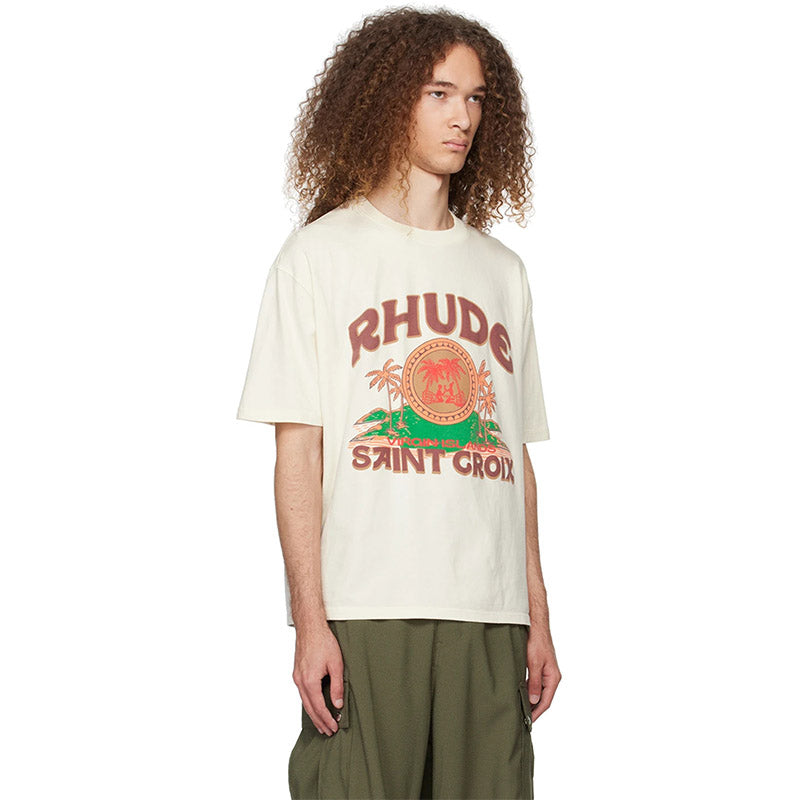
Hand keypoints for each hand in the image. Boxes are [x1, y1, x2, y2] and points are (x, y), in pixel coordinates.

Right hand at [292, 622, 345, 736]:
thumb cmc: (323, 642)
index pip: (318, 707)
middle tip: (328, 732)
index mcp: (310, 681)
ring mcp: (297, 677)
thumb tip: (337, 704)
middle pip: (309, 708)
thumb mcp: (336, 664)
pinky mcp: (297, 673)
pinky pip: (302, 693)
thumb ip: (337, 686)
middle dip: (319, 721)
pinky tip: (314, 706)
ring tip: (322, 724)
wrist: (310, 627)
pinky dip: (309, 703)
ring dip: (313, 714)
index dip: (326, 719)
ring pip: (304, 701)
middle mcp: (300, 681)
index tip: (333, 728)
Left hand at [525, 626, 560, 722]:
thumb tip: (534, 700)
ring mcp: (546, 673)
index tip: (529, 721)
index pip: (546, 701)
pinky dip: (530, 691)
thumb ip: (534, 683)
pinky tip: (522, 694)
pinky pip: (536, 684)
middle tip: (523, 719)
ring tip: (521, 710)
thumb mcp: (534, 664)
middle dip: (534, 709)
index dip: (537, 712)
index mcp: (553, 678)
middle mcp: (552, 677)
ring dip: (531, 700)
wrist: (536, 626)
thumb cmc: (536, 642)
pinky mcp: (540, 668)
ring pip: (539, 691)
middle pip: (544, 698)